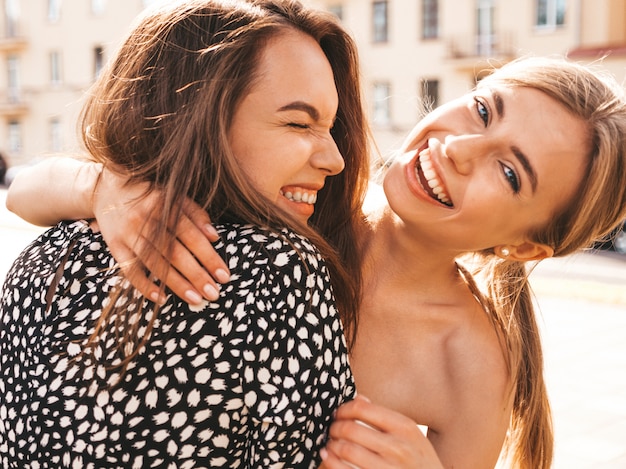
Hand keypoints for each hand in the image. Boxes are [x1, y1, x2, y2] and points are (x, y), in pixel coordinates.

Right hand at [92, 168, 229, 304]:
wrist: (106, 187)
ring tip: (196, 299)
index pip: (191, 236)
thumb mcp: (173, 196)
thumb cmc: (150, 194)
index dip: (209, 257)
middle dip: (196, 276)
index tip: (224, 275)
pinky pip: (129, 270)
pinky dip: (145, 286)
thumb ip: (196, 214)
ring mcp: (127, 234)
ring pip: (155, 264)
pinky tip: (162, 299)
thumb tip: (215, 237)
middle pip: (174, 253)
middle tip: (214, 294)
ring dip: (177, 285)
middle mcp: (145, 220)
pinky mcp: (113, 245)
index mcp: (164, 204)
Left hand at [320, 396, 443, 468]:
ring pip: (345, 450)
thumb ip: (386, 417)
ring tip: (330, 443)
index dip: (344, 409)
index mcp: (405, 428)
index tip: (339, 413)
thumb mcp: (412, 435)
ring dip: (332, 445)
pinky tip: (328, 457)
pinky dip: (330, 462)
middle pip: (350, 429)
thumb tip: (358, 399)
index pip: (363, 409)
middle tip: (332, 429)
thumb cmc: (421, 461)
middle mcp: (398, 448)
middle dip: (335, 427)